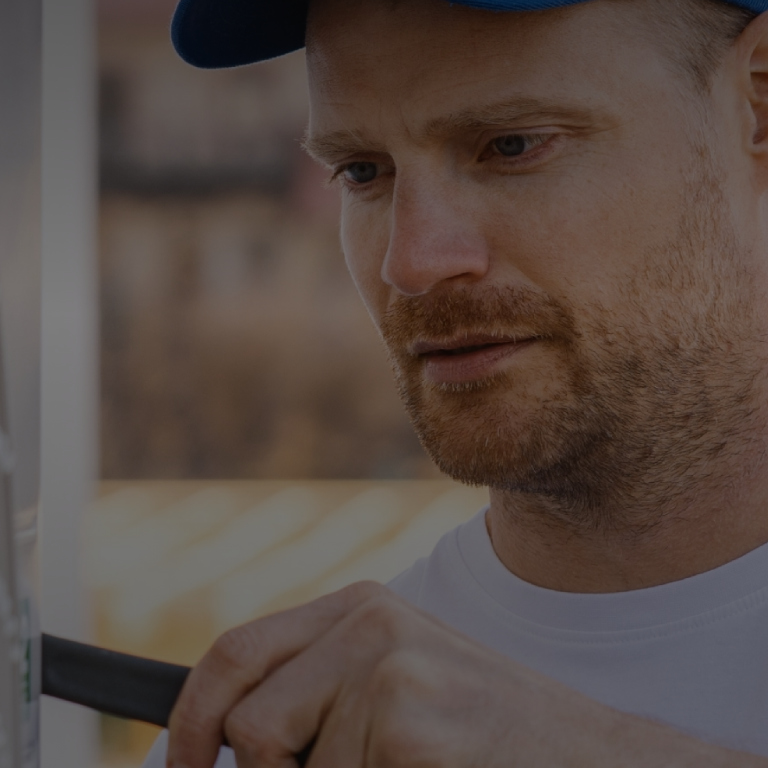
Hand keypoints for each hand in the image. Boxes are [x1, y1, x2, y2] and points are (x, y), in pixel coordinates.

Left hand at [167, 581, 765, 767]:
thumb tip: (222, 740)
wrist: (583, 751)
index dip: (192, 721)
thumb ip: (313, 691)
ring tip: (404, 767)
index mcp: (358, 608)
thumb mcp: (392, 683)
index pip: (234, 653)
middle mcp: (368, 625)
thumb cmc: (479, 727)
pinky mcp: (409, 726)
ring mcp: (390, 672)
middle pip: (249, 724)